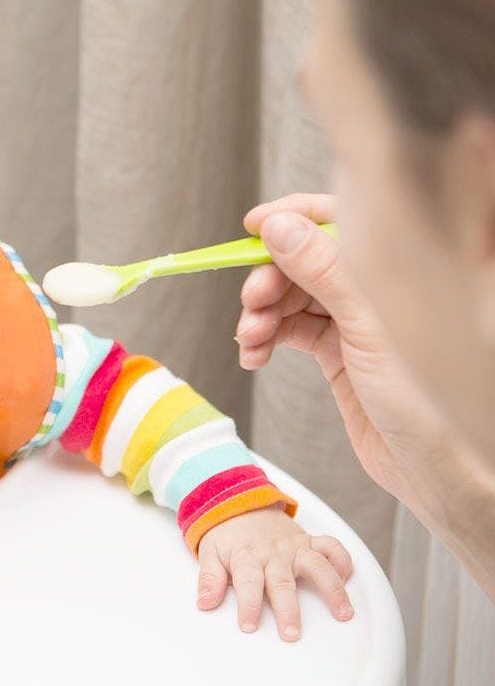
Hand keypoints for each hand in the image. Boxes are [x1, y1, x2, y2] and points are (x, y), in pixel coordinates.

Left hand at [195, 507, 353, 640]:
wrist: (240, 503)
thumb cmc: (227, 536)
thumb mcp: (210, 554)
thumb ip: (209, 579)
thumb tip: (204, 603)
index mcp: (247, 557)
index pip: (247, 583)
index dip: (248, 606)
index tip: (249, 627)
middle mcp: (273, 553)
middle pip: (282, 583)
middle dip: (288, 610)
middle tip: (291, 634)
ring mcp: (294, 546)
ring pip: (317, 565)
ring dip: (332, 589)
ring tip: (343, 613)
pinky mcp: (309, 541)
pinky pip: (332, 547)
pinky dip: (343, 561)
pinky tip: (348, 580)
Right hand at [236, 194, 456, 513]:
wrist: (435, 468)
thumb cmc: (428, 402)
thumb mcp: (369, 328)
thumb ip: (325, 272)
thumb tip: (281, 228)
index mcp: (397, 268)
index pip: (338, 217)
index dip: (292, 218)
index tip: (253, 227)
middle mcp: (376, 289)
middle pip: (304, 259)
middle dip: (269, 277)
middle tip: (252, 302)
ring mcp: (356, 320)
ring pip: (292, 296)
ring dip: (262, 313)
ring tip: (251, 339)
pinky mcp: (340, 352)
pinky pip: (292, 330)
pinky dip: (266, 338)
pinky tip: (255, 355)